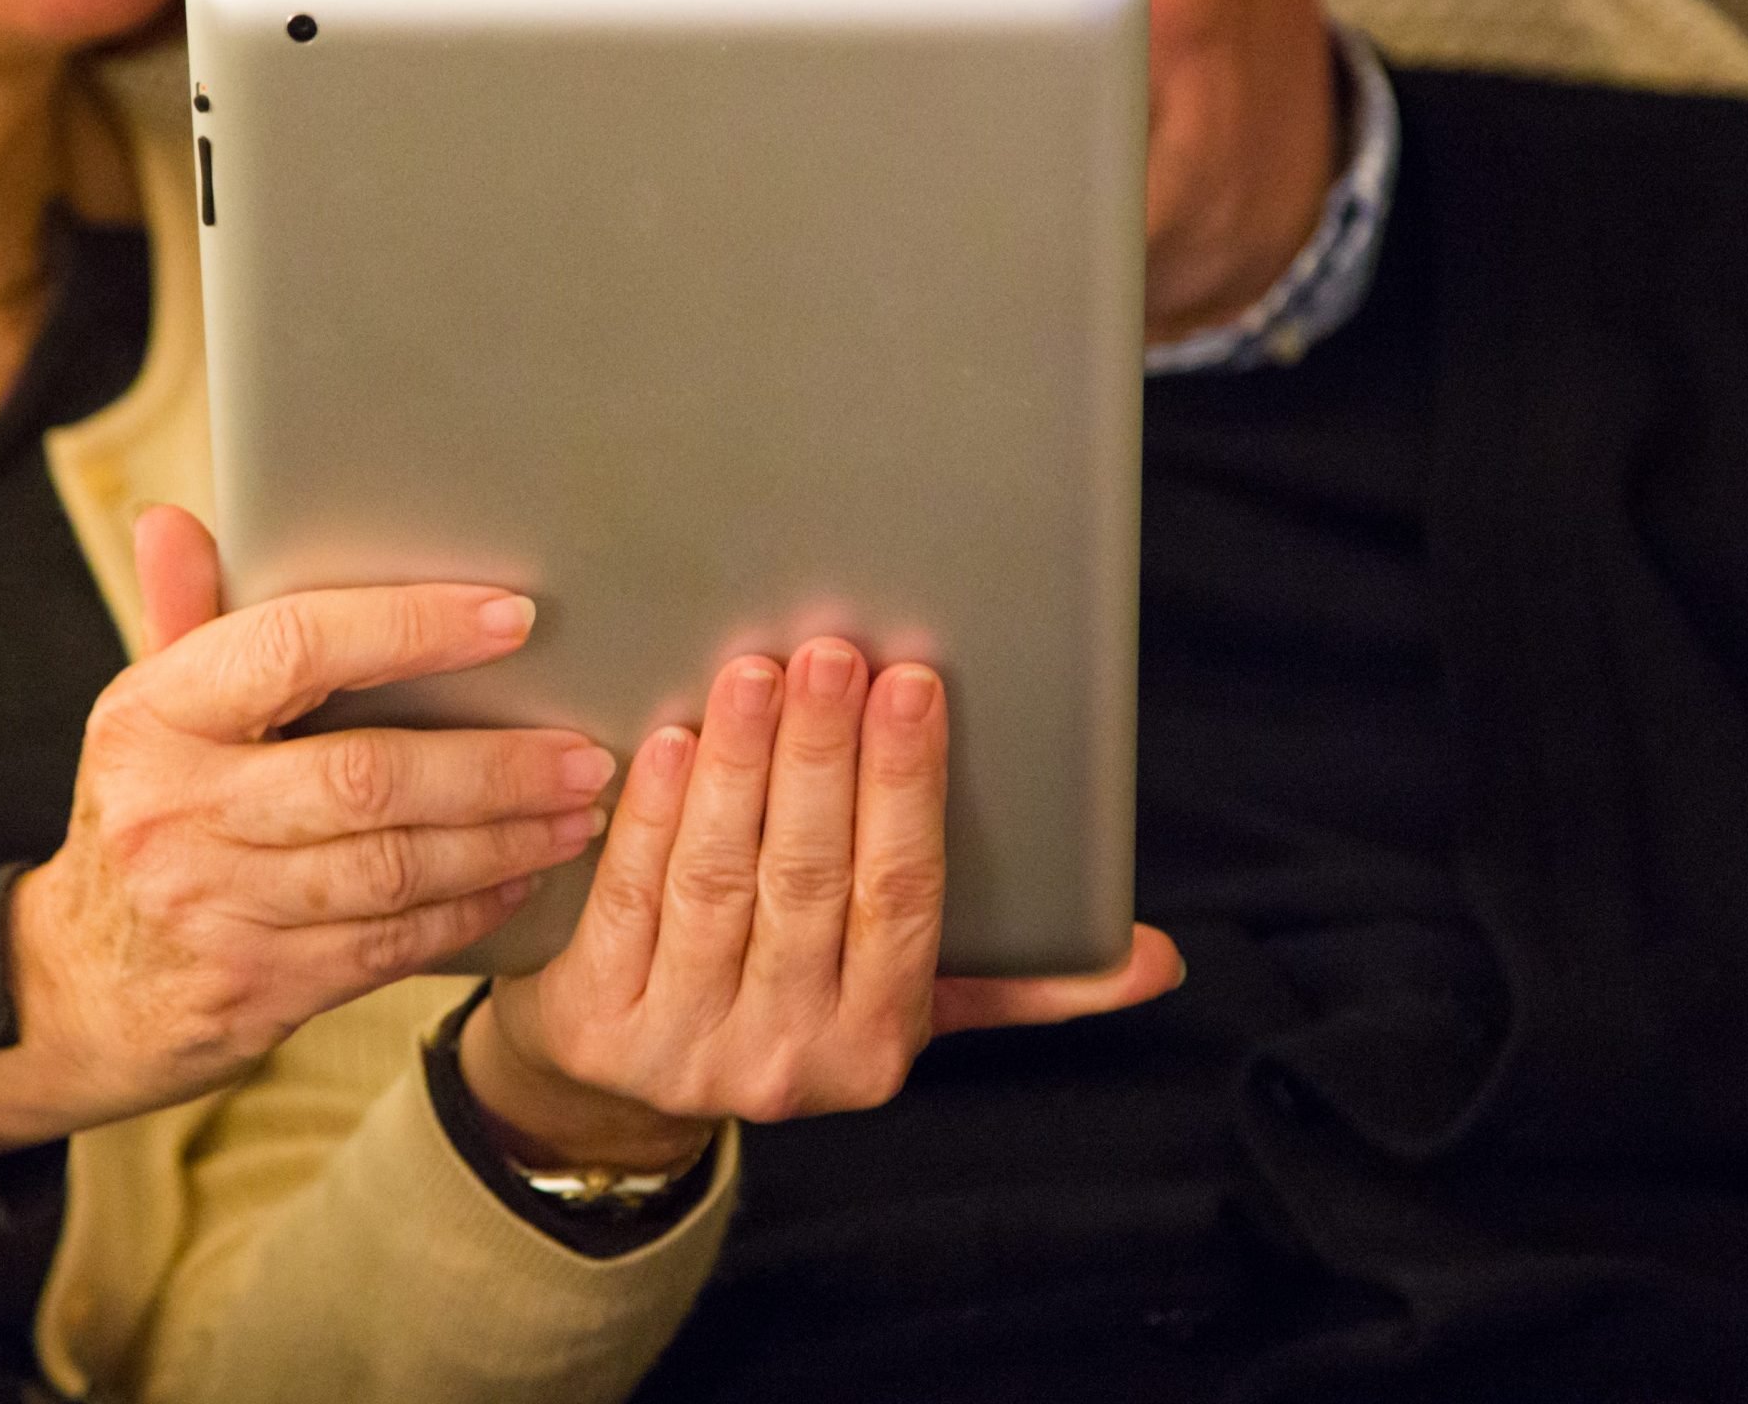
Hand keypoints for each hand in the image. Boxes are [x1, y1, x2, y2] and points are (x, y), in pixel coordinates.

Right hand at [0, 508, 608, 1154]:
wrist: (78, 988)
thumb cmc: (147, 816)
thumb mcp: (147, 714)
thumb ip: (183, 616)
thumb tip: (173, 517)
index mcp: (153, 713)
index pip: (293, 645)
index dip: (411, 628)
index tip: (513, 618)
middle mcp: (174, 808)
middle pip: (365, 775)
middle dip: (493, 764)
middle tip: (583, 751)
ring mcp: (213, 907)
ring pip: (392, 868)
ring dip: (501, 841)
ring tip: (576, 813)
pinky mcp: (256, 987)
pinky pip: (389, 945)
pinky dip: (467, 911)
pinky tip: (520, 882)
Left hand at [460, 641, 1183, 1171]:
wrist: (620, 1092)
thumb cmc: (784, 1007)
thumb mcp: (906, 1006)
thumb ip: (1020, 978)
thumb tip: (1150, 959)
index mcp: (879, 1038)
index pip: (902, 897)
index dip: (907, 788)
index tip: (912, 687)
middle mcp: (788, 1054)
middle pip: (809, 879)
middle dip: (823, 756)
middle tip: (830, 655)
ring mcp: (687, 1045)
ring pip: (719, 882)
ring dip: (739, 768)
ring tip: (753, 673)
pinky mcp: (598, 1025)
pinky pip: (630, 901)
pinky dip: (649, 816)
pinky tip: (667, 742)